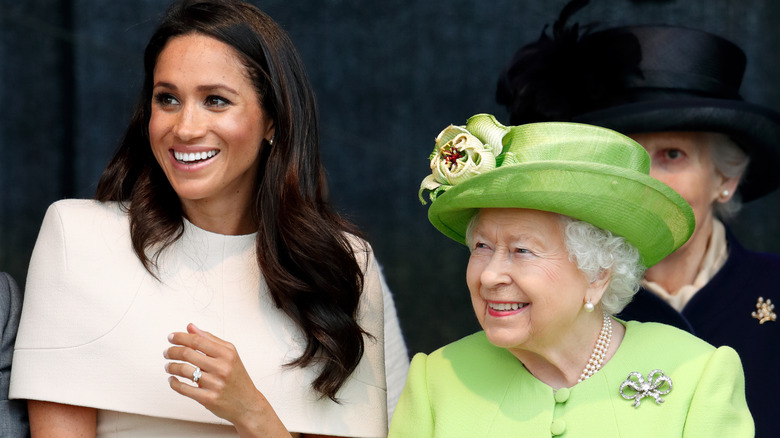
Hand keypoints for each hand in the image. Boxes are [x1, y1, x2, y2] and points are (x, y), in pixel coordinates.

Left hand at [164, 323, 290, 436]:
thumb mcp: (229, 354)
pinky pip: (184, 389)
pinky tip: (172, 380)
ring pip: (184, 370)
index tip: (171, 337)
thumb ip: (210, 339)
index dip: (181, 337)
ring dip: (171, 367)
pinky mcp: (208, 398)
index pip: (198, 340)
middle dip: (172, 351)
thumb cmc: (237, 378)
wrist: (247, 403)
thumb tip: (190, 327)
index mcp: (226, 354)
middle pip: (188, 353)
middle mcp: (221, 367)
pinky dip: (174, 383)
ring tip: (168, 366)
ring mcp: (215, 384)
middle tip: (167, 352)